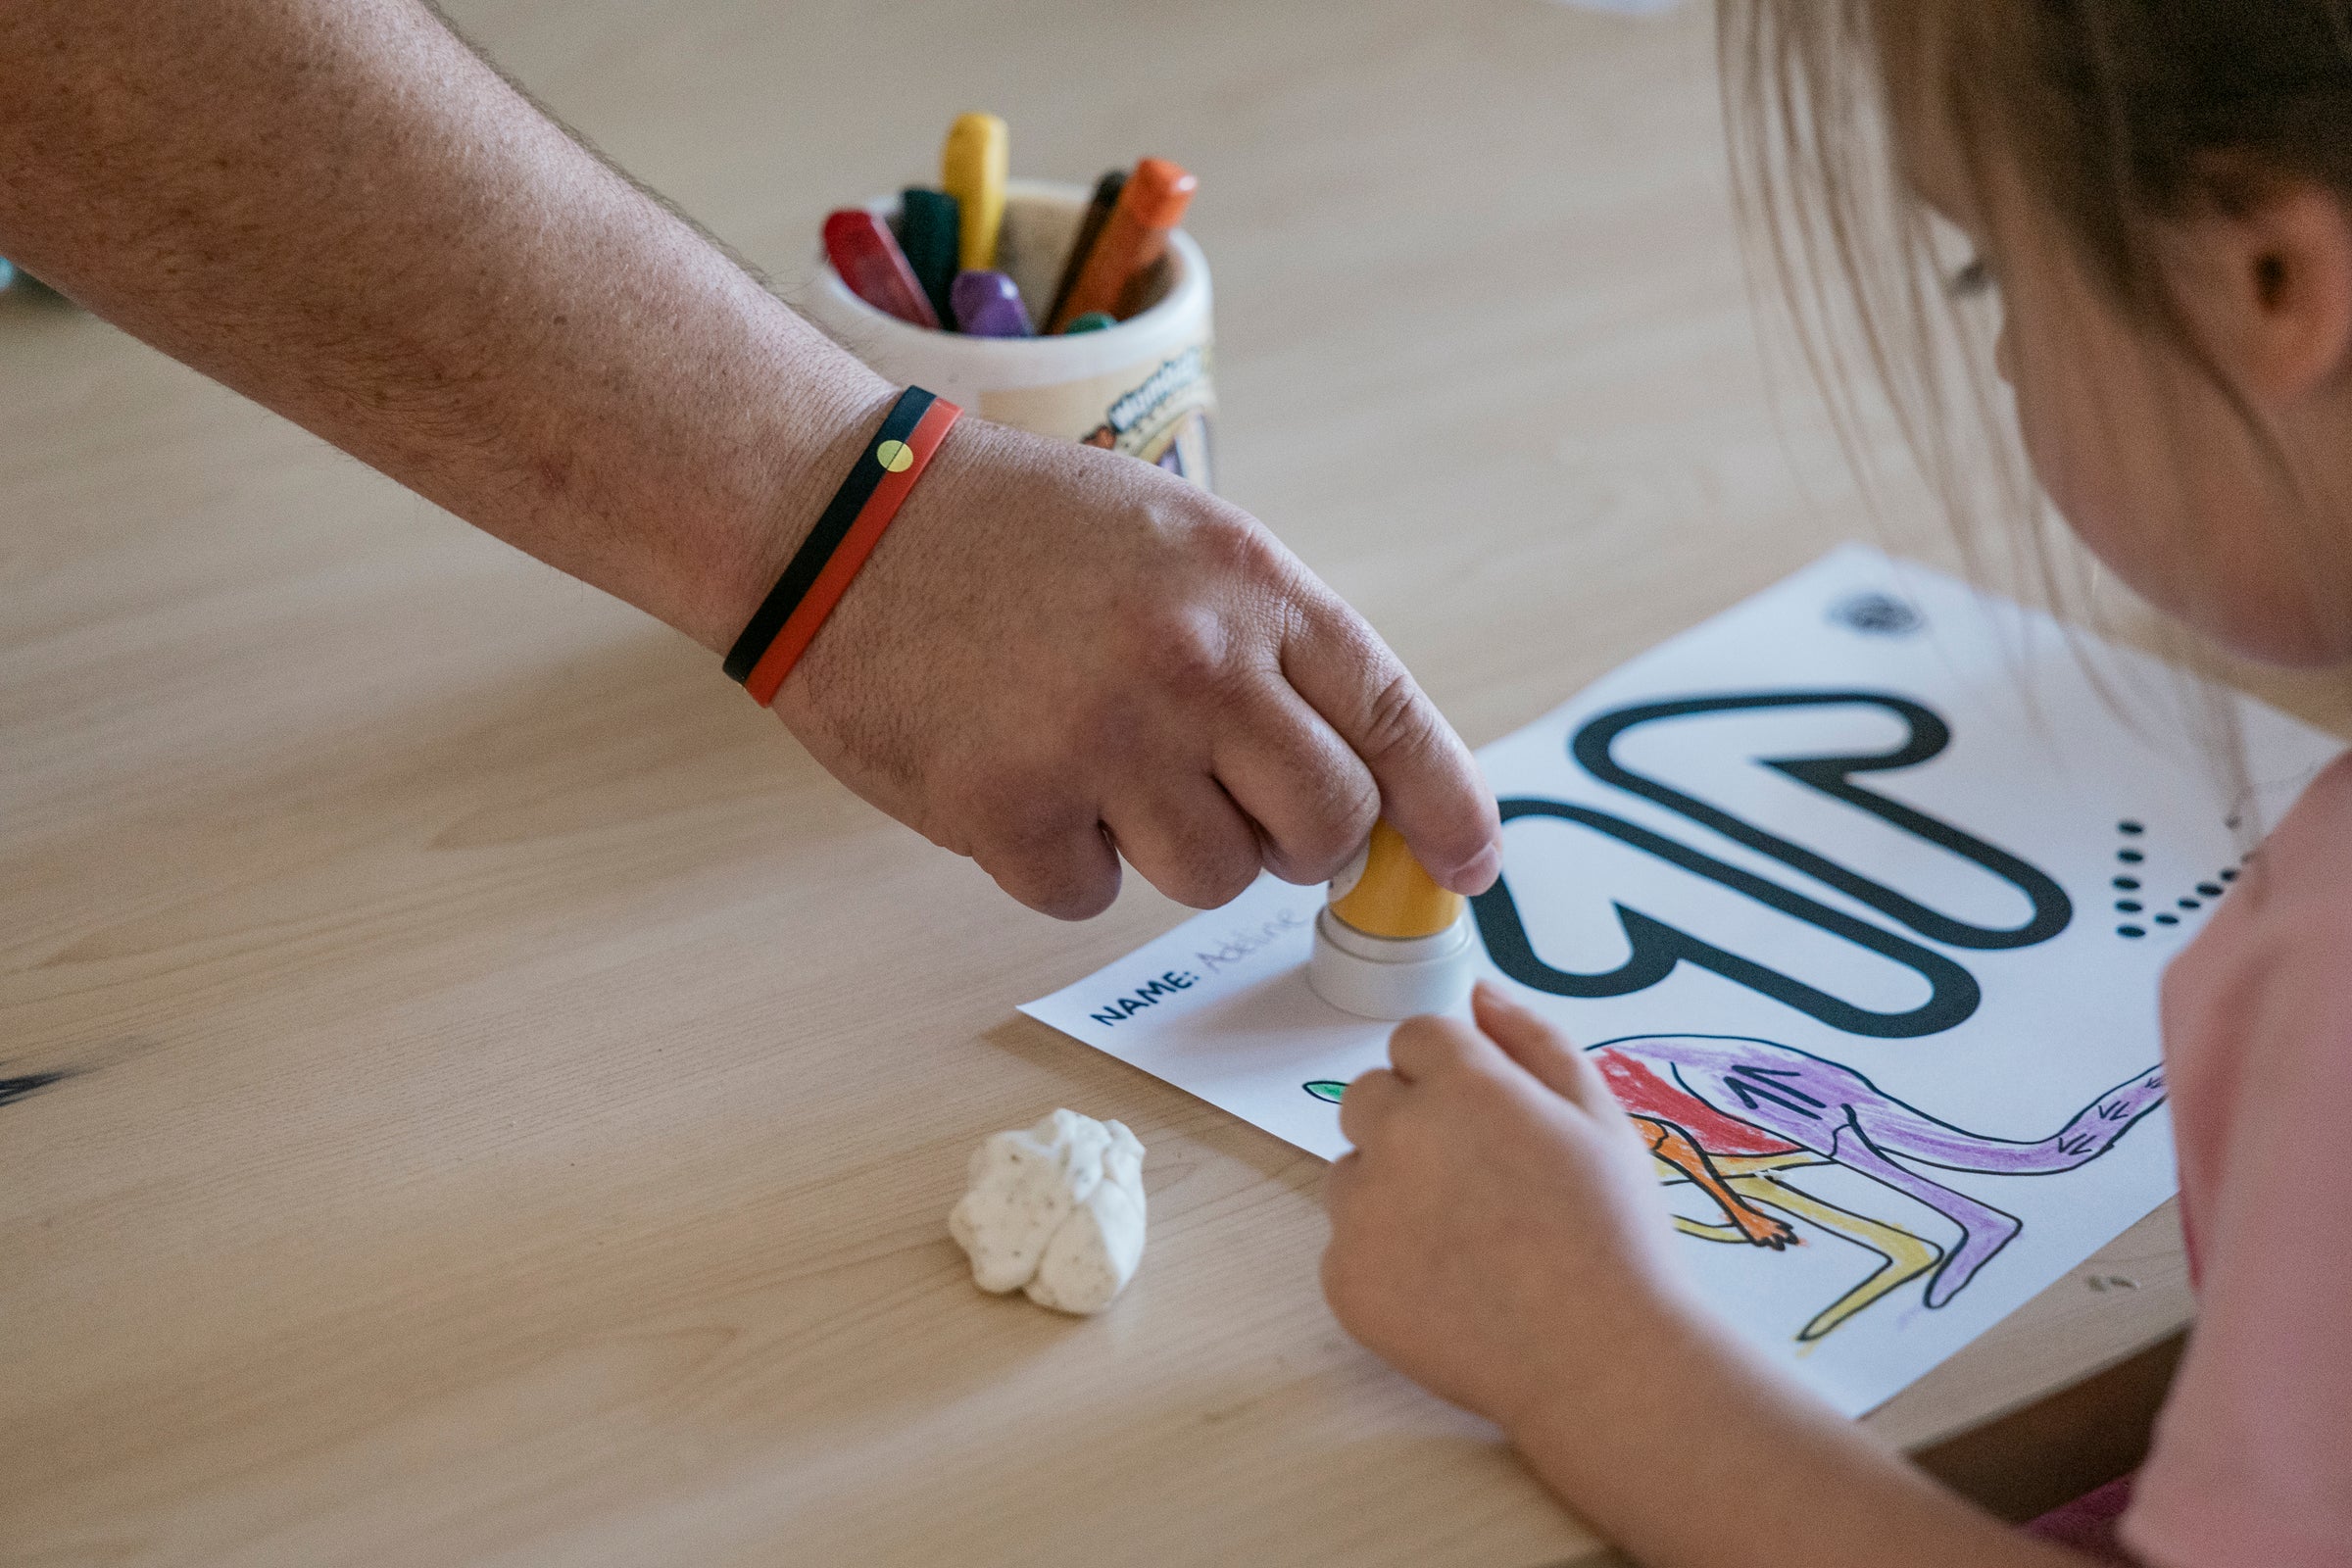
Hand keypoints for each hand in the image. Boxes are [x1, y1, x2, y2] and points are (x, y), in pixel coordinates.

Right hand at [771, 415, 1500, 917]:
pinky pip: (1091, 897)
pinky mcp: (1009, 810)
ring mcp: (1103, 740)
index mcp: (1248, 586)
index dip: (1445, 810)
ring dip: (1170, 848)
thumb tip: (1366, 781)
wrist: (839, 521)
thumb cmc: (1016, 535)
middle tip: (1235, 807)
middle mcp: (1195, 663)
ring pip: (1214, 879)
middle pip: (1325, 828)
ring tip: (1097, 762)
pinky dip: (1062, 861)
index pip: (1393, 720)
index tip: (1466, 866)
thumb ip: (1273, 649)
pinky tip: (1019, 778)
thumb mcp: (1178, 541)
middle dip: (1296, 842)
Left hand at [1322, 983, 1702, 1434]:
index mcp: (1462, 1083)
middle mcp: (1398, 1134)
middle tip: (1481, 1184)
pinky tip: (1449, 1289)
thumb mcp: (1600, 1117)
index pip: (1414, 1040)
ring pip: (1349, 1172)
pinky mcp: (1344, 1280)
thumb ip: (1534, 1040)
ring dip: (1390, 1191)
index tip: (1491, 1124)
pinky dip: (1385, 1261)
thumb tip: (1479, 992)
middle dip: (1412, 1124)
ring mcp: (1362, 1211)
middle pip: (1369, 1098)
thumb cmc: (1615, 1235)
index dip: (1453, 1078)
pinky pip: (1347, 1246)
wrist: (1604, 1361)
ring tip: (1469, 1242)